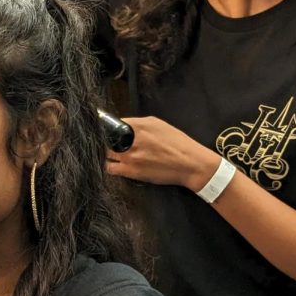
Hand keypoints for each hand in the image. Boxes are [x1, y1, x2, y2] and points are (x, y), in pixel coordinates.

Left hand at [105, 116, 219, 189]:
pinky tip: (112, 164)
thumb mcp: (160, 124)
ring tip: (111, 153)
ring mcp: (130, 156)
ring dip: (107, 152)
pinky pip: (110, 168)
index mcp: (139, 126)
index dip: (108, 127)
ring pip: (106, 153)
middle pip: (106, 138)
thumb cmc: (178, 143)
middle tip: (108, 142)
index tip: (106, 129)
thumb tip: (124, 124)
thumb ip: (139, 123)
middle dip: (106, 140)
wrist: (190, 164)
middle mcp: (132, 140)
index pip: (113, 123)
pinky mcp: (131, 171)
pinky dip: (108, 165)